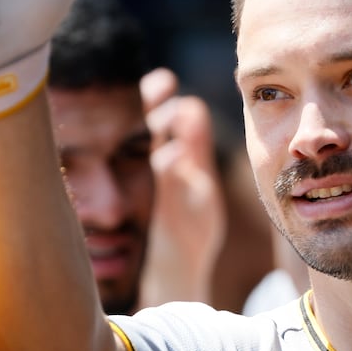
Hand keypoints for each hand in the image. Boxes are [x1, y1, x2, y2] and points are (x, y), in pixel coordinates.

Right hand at [138, 68, 227, 307]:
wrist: (181, 271)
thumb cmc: (190, 226)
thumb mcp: (198, 180)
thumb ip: (195, 148)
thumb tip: (190, 106)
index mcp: (174, 162)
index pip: (165, 121)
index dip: (160, 98)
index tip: (162, 79)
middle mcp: (165, 173)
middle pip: (153, 129)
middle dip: (154, 104)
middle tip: (160, 81)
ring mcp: (166, 192)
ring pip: (158, 152)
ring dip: (164, 130)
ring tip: (173, 110)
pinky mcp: (168, 213)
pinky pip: (168, 186)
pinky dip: (171, 166)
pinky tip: (176, 152)